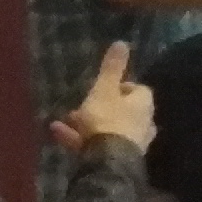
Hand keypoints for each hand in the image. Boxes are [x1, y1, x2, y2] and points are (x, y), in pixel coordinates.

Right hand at [55, 40, 154, 159]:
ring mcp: (132, 142)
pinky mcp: (118, 157)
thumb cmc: (107, 119)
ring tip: (65, 120)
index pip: (138, 89)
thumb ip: (111, 68)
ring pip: (109, 127)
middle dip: (101, 106)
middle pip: (123, 110)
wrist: (108, 160)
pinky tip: (57, 134)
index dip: (120, 86)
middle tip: (81, 104)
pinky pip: (98, 143)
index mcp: (143, 104)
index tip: (103, 86)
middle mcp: (143, 122)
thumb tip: (122, 42)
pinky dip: (80, 138)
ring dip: (88, 123)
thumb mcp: (103, 89)